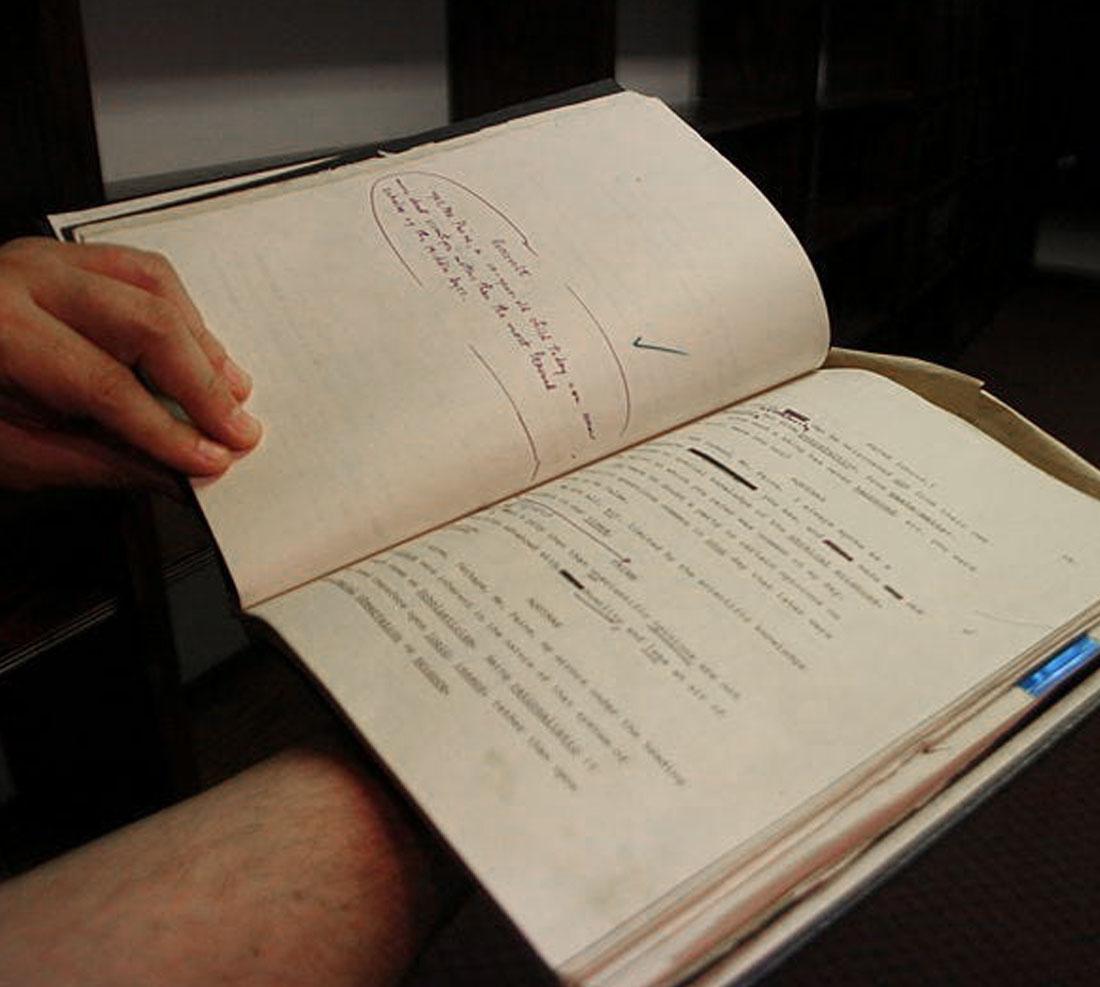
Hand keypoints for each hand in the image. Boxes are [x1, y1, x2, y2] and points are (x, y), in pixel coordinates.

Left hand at [0, 237, 260, 488]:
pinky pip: (144, 270)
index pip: (106, 385)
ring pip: (154, 287)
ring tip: (229, 389)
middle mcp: (25, 280)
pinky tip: (198, 349)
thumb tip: (173, 472)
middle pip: (145, 323)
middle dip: (203, 384)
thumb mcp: (13, 451)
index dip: (167, 430)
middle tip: (238, 427)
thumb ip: (97, 460)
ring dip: (202, 343)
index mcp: (0, 333)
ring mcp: (48, 258)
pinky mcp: (67, 255)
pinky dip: (183, 311)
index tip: (211, 459)